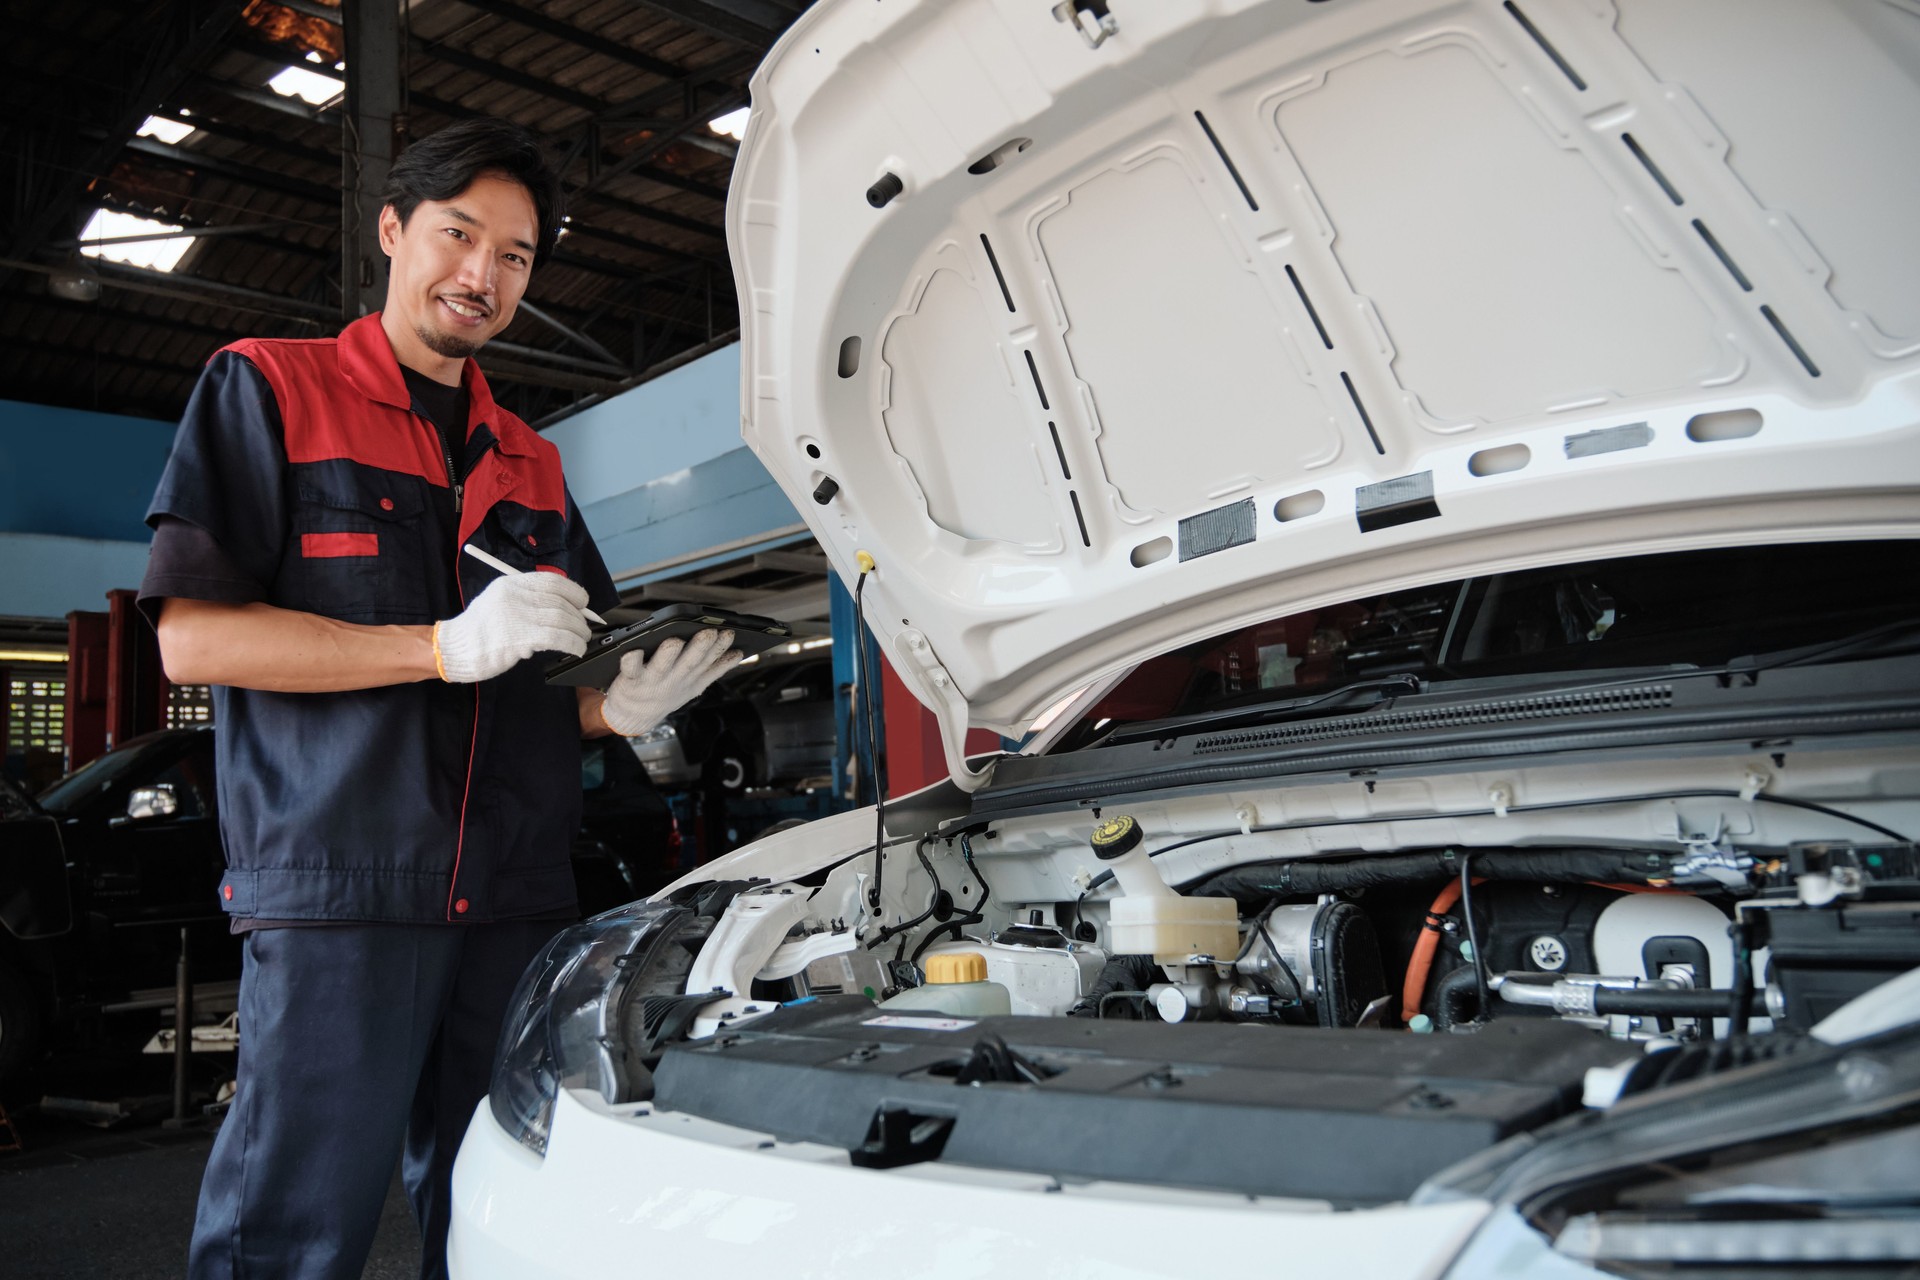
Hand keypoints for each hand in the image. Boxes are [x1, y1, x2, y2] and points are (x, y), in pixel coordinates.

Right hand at [433, 573, 591, 682]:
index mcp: (511, 583)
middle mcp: (515, 595)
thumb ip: (525, 599)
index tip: (582, 602)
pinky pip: (558, 637)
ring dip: (579, 631)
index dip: (573, 591)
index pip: (552, 581)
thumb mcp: (498, 601)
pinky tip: (577, 649)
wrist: (453, 648)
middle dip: (578, 616)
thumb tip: (562, 605)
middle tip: (584, 627)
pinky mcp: (520, 638)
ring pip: (563, 619)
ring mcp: (517, 616)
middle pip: (560, 601)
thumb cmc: (478, 630)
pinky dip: (573, 643)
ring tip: (582, 639)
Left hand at [599, 629, 742, 735]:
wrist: (634, 715)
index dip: (719, 649)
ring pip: (662, 665)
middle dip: (699, 648)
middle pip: (688, 662)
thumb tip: (737, 654)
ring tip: (676, 641)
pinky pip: (630, 668)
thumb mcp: (694, 686)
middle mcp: (673, 679)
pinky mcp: (630, 679)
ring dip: (669, 654)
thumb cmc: (664, 693)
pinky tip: (634, 650)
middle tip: (708, 632)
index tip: (728, 634)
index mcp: (689, 679)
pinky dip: (631, 660)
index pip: (708, 662)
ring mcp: (652, 679)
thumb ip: (715, 669)